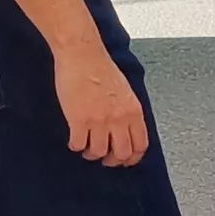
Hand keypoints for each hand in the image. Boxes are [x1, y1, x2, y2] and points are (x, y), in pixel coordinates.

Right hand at [55, 44, 150, 167]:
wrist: (82, 54)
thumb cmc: (100, 67)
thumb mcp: (125, 91)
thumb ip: (127, 111)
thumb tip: (125, 129)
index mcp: (133, 111)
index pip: (140, 145)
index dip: (132, 158)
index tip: (124, 160)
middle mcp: (119, 118)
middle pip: (121, 153)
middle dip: (112, 160)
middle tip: (104, 158)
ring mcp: (99, 120)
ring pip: (99, 152)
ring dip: (91, 154)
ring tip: (86, 148)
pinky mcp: (79, 120)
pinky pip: (79, 144)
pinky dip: (76, 146)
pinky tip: (74, 141)